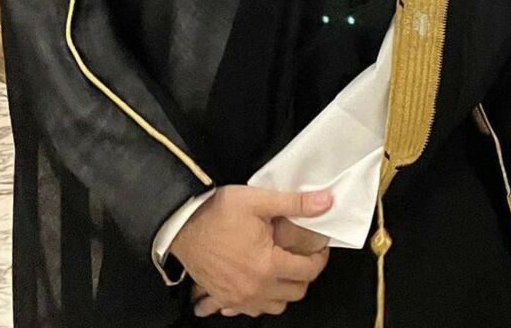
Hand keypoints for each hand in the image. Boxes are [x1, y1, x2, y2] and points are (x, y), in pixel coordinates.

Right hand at [171, 185, 331, 317]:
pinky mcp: (223, 297)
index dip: (319, 258)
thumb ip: (295, 203)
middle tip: (302, 255)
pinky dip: (258, 301)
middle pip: (295, 293)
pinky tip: (257, 285)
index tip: (319, 247)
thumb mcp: (259, 200)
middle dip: (304, 275)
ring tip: (283, 268)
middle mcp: (256, 288)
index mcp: (268, 265)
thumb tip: (327, 201)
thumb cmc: (220, 211)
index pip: (308, 271)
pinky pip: (248, 310)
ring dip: (284, 291)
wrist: (182, 224)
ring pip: (275, 306)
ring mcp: (238, 297)